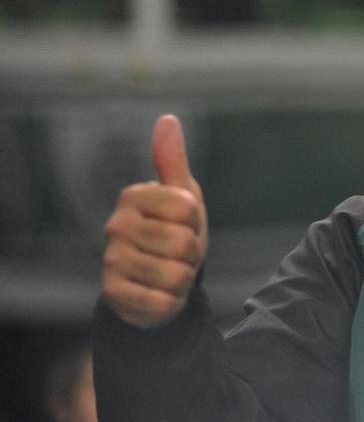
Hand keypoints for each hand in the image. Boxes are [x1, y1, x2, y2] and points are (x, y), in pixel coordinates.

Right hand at [101, 114, 207, 327]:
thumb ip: (173, 161)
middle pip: (182, 242)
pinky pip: (162, 301)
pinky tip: (160, 295)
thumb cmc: (174, 233)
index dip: (195, 221)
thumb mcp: (182, 197)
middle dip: (192, 253)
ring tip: (170, 273)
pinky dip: (171, 301)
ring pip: (175, 273)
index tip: (184, 224)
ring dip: (183, 278)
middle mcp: (115, 226)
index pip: (186, 207)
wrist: (157, 283)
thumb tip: (167, 119)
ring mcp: (110, 260)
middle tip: (178, 254)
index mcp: (133, 197)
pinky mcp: (112, 294)